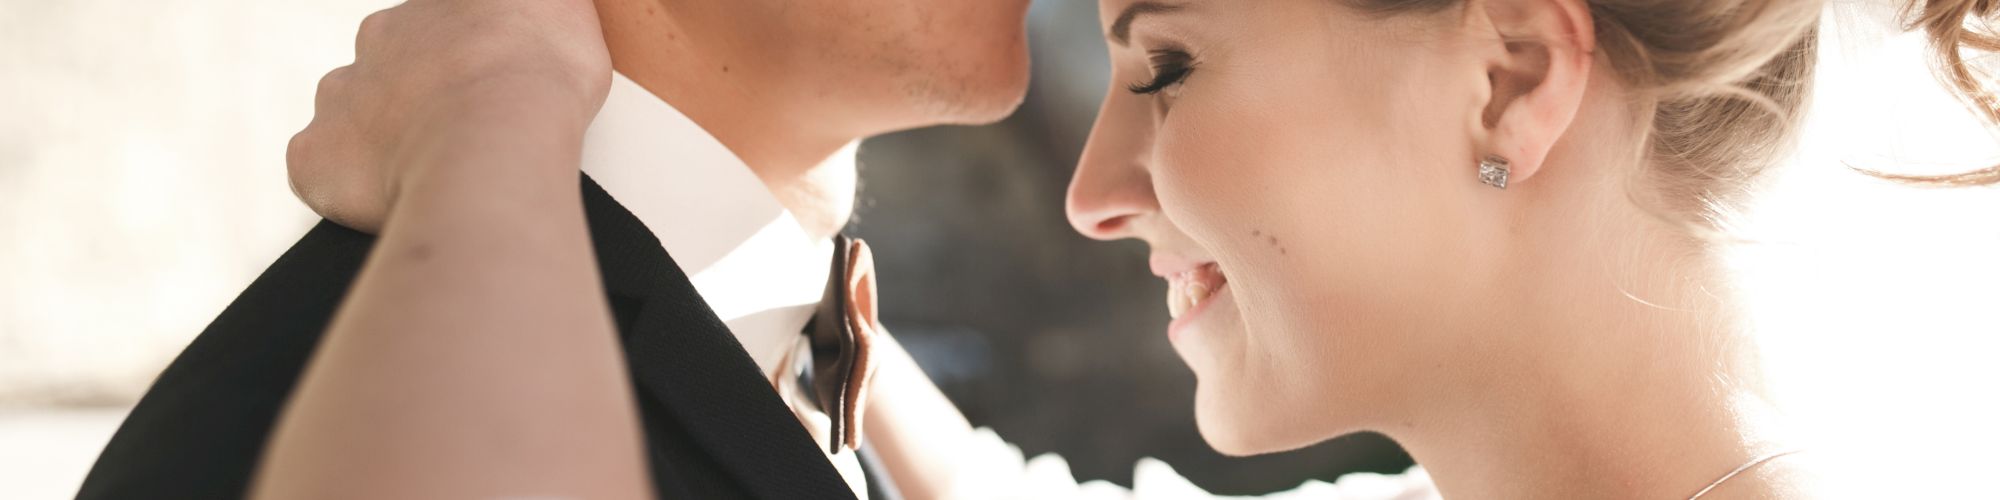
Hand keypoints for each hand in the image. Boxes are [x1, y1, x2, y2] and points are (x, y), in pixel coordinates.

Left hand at [287, 0, 610, 232]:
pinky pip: (322, 171)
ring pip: (350, 115)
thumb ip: (542, 13)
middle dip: (417, 99)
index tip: (488, 84)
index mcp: (432, 10)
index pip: (436, 27)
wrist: (497, 137)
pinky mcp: (320, 154)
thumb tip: (542, 15)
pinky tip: (394, 200)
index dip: (464, 59)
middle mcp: (379, 43)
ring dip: (381, 140)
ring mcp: (343, 97)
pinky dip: (349, 189)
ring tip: (432, 173)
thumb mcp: (566, 14)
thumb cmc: (532, 81)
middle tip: (463, 135)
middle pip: (387, 67)